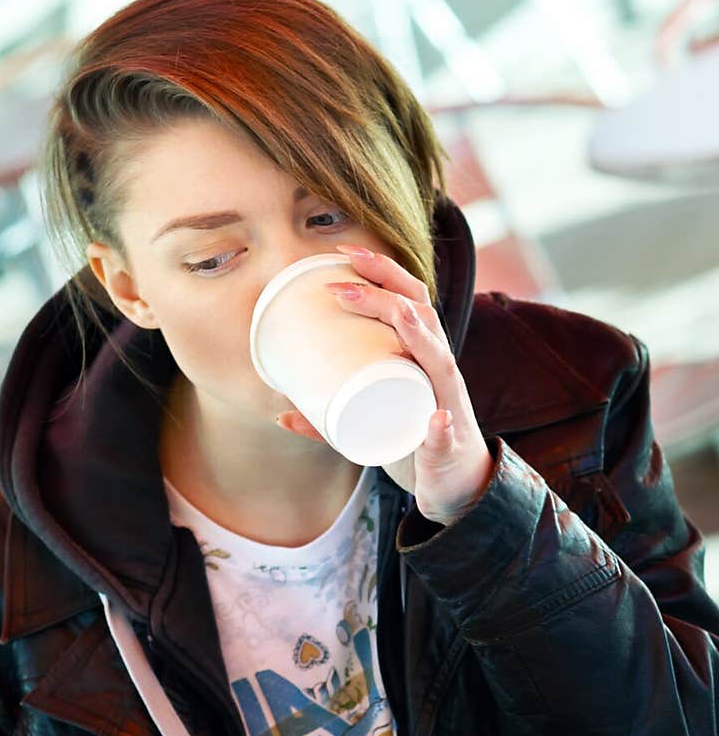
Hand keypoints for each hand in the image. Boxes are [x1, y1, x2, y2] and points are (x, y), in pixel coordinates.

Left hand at [274, 243, 493, 523]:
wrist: (457, 483)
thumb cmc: (413, 439)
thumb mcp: (369, 421)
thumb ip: (328, 419)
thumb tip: (279, 413)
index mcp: (423, 355)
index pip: (411, 300)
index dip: (382, 272)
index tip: (344, 252)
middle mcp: (440, 371)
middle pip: (424, 318)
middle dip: (387, 292)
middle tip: (340, 284)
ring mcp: (448, 406)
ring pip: (442, 365)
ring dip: (419, 338)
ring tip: (395, 316)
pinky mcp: (451, 445)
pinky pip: (448, 434)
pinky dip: (441, 428)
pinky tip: (434, 420)